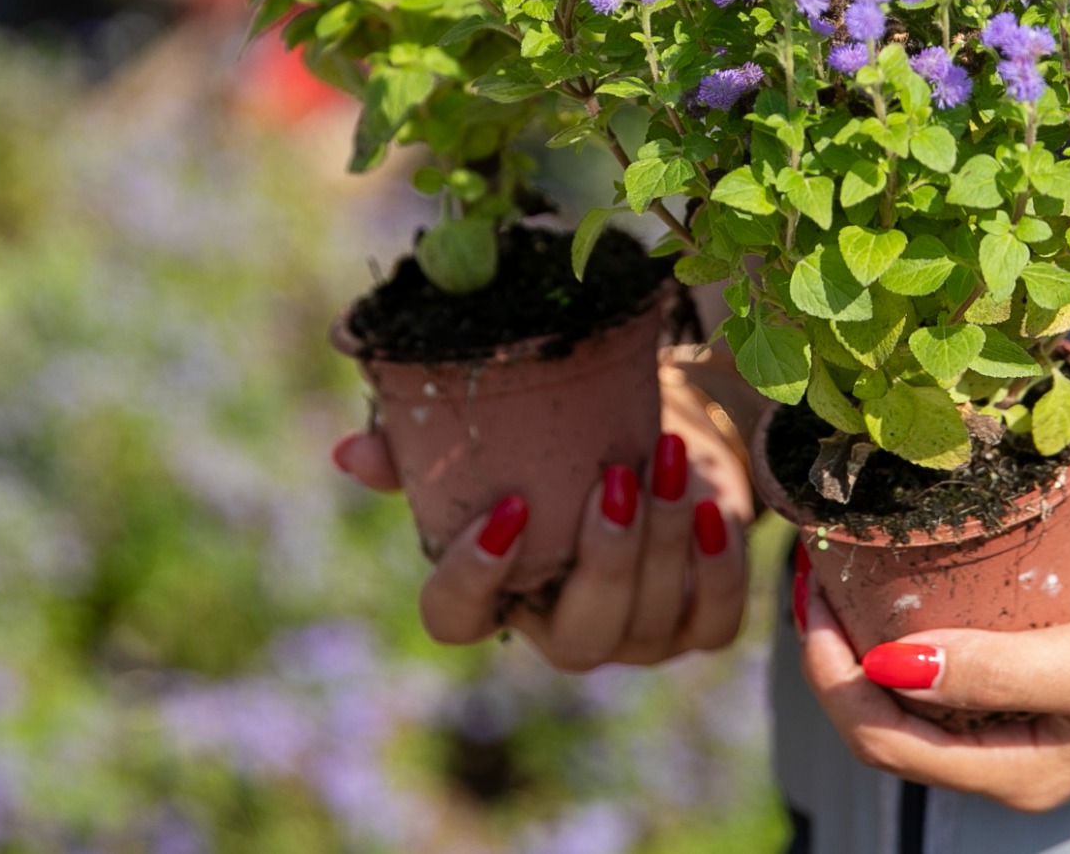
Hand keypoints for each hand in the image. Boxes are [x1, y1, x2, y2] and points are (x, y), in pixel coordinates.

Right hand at [333, 367, 754, 670]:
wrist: (649, 428)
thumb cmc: (551, 436)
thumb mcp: (490, 433)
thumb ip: (417, 445)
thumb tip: (352, 453)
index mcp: (494, 592)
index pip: (456, 620)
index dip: (473, 582)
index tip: (506, 509)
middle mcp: (561, 630)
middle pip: (579, 640)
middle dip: (604, 563)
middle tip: (615, 478)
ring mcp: (634, 638)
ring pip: (649, 625)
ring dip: (663, 542)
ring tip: (668, 459)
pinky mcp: (697, 625)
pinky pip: (713, 624)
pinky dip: (717, 570)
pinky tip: (713, 508)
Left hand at [797, 538, 1069, 811]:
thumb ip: (992, 672)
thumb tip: (889, 664)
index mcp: (1015, 773)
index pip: (881, 737)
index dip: (831, 673)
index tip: (813, 594)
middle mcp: (1010, 754)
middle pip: (883, 718)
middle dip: (835, 652)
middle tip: (813, 570)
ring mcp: (1024, 715)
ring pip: (912, 686)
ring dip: (868, 634)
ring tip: (840, 566)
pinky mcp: (1039, 670)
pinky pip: (952, 656)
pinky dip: (915, 621)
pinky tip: (901, 575)